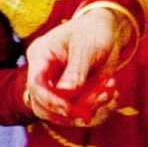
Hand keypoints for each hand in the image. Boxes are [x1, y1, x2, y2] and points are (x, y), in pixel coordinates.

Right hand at [24, 6, 127, 124]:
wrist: (107, 33)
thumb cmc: (94, 32)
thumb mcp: (87, 47)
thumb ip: (76, 71)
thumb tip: (66, 94)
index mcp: (41, 56)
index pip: (36, 85)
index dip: (51, 101)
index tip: (71, 109)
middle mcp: (45, 75)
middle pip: (44, 107)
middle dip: (72, 111)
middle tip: (101, 98)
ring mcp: (57, 88)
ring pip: (64, 114)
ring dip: (90, 109)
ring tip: (111, 90)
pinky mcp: (71, 97)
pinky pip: (80, 113)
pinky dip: (98, 109)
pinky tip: (112, 92)